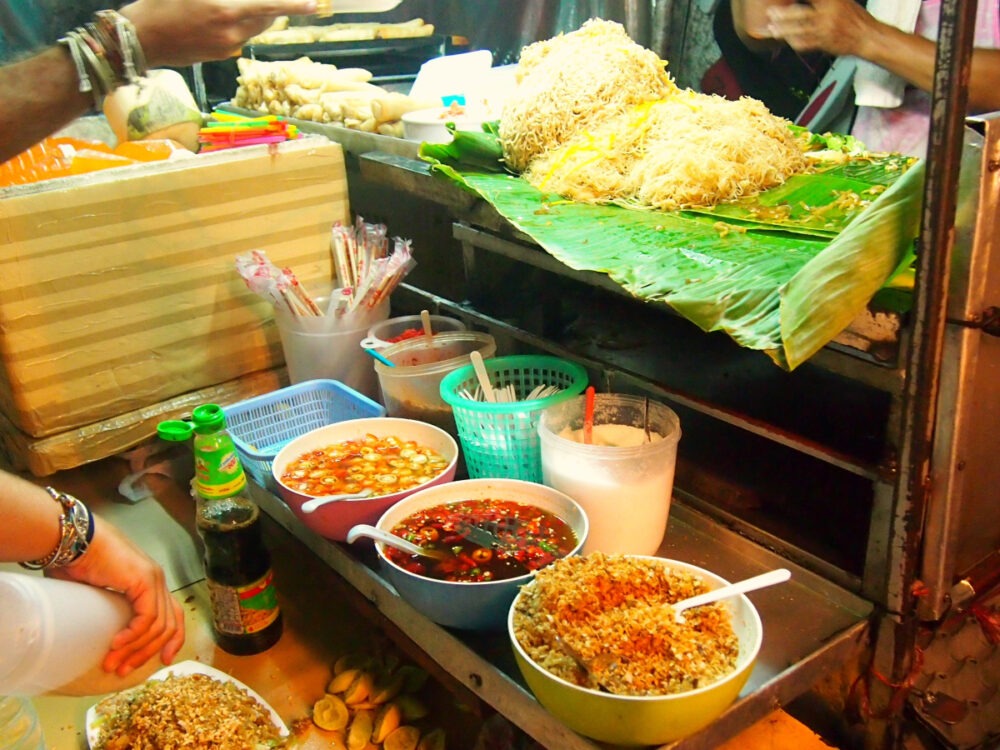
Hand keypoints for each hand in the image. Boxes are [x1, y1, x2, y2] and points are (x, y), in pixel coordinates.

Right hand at [51, 516, 184, 676]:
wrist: (75, 540)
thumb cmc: (79, 562)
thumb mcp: (98, 594)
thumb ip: (109, 612)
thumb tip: (103, 637)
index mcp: (150, 583)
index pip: (173, 615)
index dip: (172, 640)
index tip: (162, 662)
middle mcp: (157, 581)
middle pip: (168, 626)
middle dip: (146, 653)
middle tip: (123, 671)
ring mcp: (154, 579)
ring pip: (158, 626)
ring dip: (135, 649)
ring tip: (112, 664)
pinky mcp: (145, 581)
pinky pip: (147, 617)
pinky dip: (133, 635)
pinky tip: (116, 644)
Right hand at [120, 0, 319, 66]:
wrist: (141, 39)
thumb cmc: (160, 4)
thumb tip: (238, 0)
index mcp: (226, 9)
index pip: (269, 5)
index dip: (294, 5)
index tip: (315, 5)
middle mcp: (232, 31)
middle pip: (268, 17)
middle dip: (276, 6)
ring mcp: (228, 46)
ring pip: (256, 27)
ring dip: (260, 13)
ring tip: (244, 2)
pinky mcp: (222, 54)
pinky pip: (241, 36)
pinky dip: (243, 23)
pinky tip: (227, 13)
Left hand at [765, 0, 876, 57]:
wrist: (867, 37)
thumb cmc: (853, 17)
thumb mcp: (841, 1)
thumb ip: (822, 1)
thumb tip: (806, 2)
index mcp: (832, 0)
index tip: (781, 0)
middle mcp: (828, 13)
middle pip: (800, 14)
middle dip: (783, 14)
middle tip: (770, 13)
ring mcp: (826, 30)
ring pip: (799, 31)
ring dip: (783, 30)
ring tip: (772, 29)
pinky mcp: (824, 43)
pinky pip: (804, 44)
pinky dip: (793, 41)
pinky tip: (786, 39)